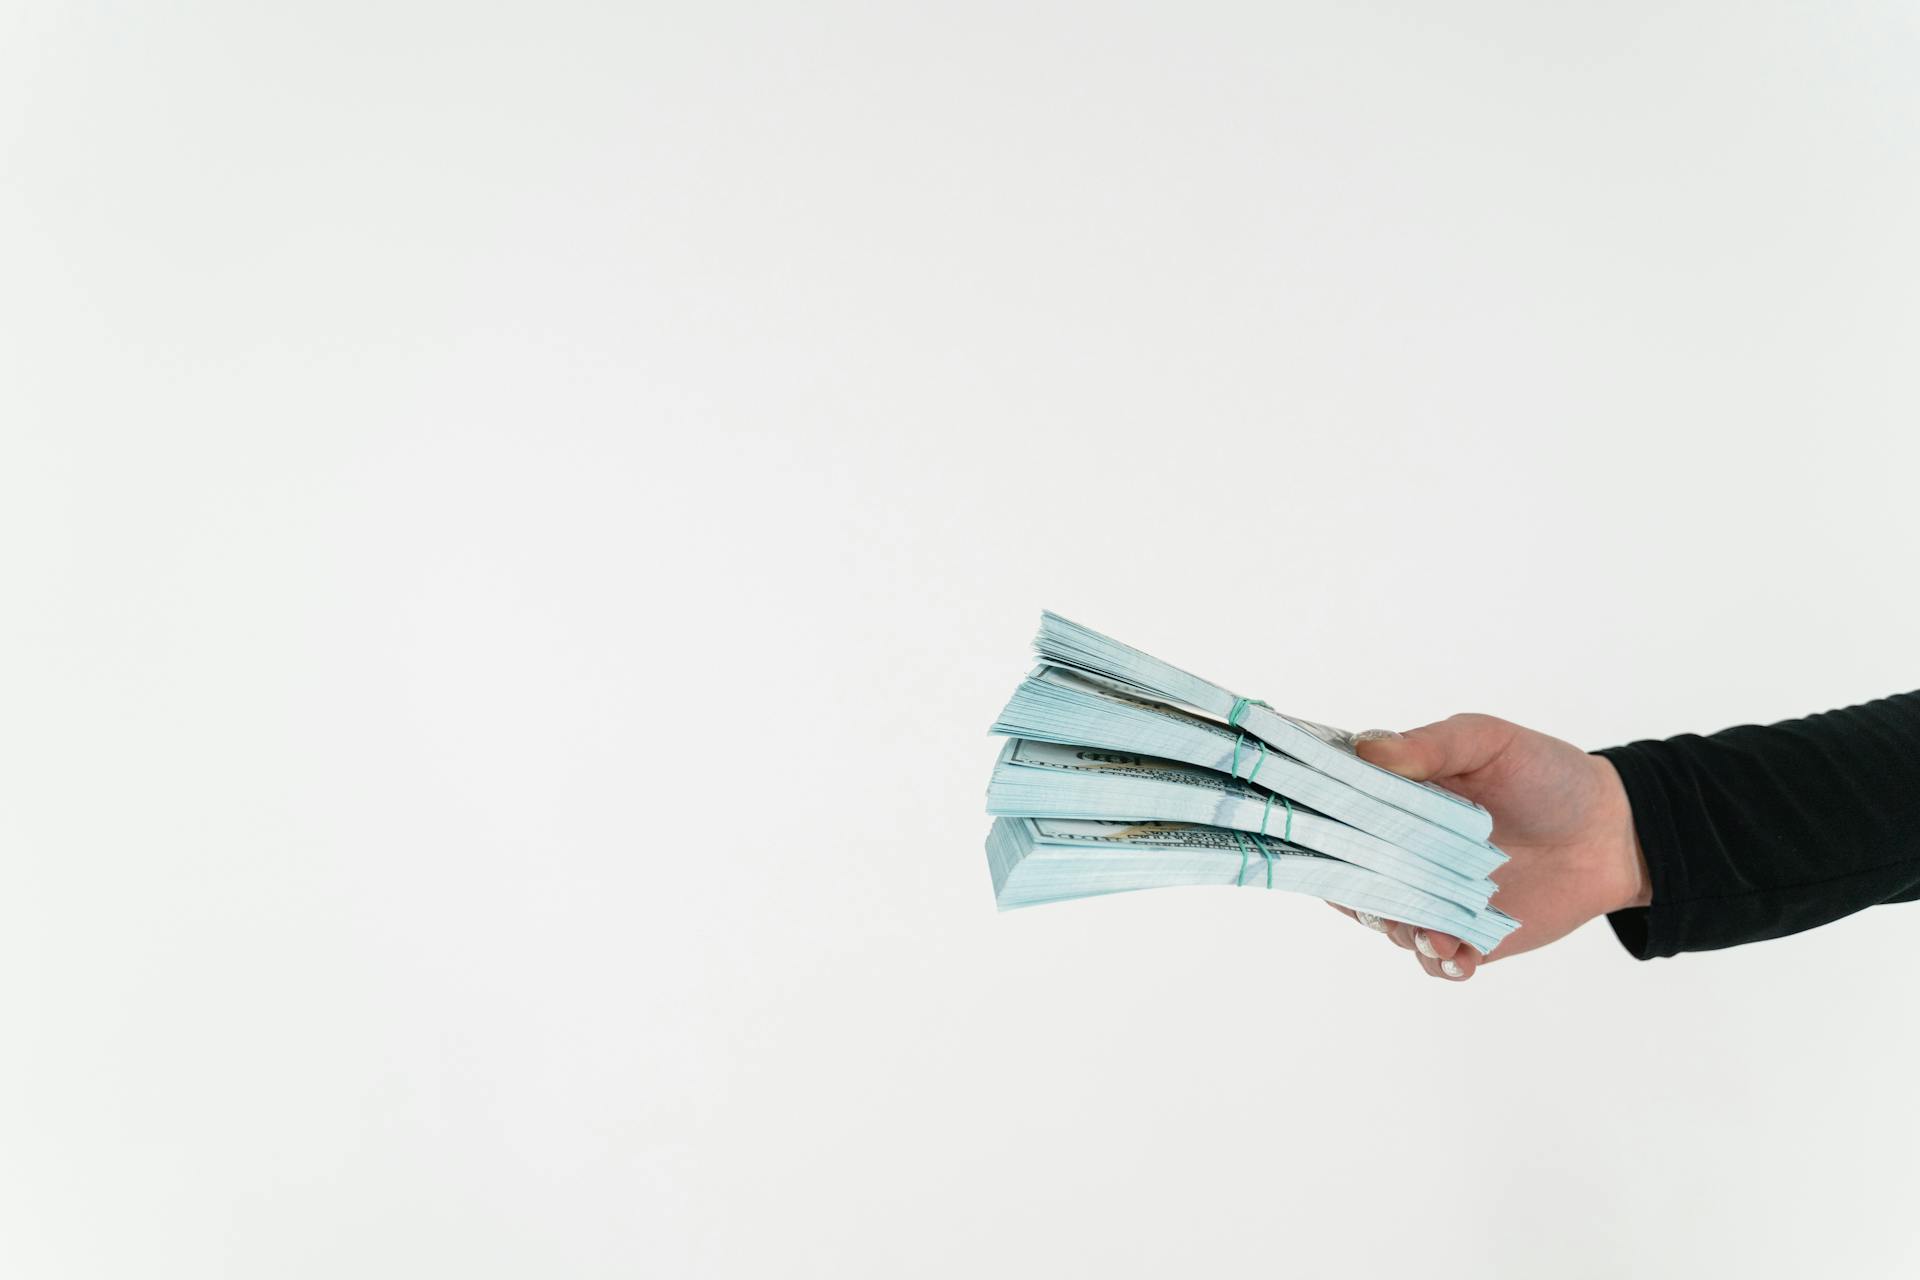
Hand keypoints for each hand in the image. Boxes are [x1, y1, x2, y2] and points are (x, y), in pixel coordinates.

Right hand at [1329, 715, 1649, 981]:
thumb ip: (1429, 746)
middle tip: (1380, 894)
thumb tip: (1367, 750)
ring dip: (1401, 931)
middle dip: (1356, 893)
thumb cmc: (1548, 775)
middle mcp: (1406, 854)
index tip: (1314, 836)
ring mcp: (1436, 898)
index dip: (1317, 829)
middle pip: (1352, 880)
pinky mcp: (1470, 936)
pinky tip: (1461, 953)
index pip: (1336, 817)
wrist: (1615, 832)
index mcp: (1396, 803)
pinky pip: (1438, 960)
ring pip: (1390, 925)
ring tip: (1433, 932)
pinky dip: (1441, 961)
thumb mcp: (1488, 742)